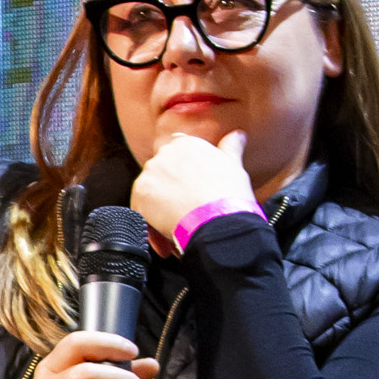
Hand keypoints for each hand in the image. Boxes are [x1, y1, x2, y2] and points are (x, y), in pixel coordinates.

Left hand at [128, 123, 256, 250]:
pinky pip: (141, 212)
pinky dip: (152, 229)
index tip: (192, 198)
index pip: (177, 160)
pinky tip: (168, 243)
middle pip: (162, 180)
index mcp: (187, 144)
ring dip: (162, 216)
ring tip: (179, 234)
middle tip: (187, 218)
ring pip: (151, 197)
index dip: (183, 183)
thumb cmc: (229, 195)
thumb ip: (231, 148)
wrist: (218, 219)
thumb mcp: (234, 166)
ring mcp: (151, 172)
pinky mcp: (140, 192)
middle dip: (173, 200)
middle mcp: (165, 153)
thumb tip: (237, 135)